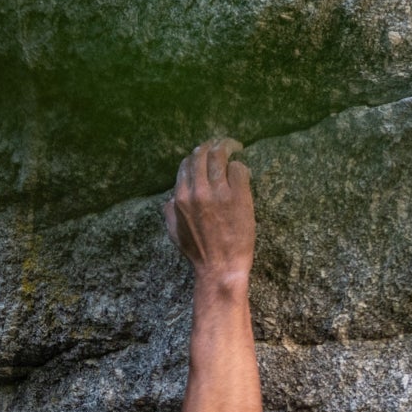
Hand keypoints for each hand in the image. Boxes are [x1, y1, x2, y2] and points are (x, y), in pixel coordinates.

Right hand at [163, 138, 253, 284]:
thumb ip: (169, 210)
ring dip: (228, 147)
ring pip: (221, 156)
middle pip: (203, 153)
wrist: (220, 267)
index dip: (197, 155)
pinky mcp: (239, 196)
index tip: (205, 154)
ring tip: (235, 147)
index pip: (187, 163)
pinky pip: (239, 169)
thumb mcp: (173, 231)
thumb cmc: (197, 252)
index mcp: (180, 197)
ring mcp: (219, 192)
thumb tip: (172, 197)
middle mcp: (198, 191)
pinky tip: (242, 173)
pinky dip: (240, 167)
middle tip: (223, 145)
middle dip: (212, 144)